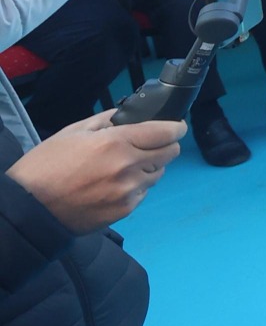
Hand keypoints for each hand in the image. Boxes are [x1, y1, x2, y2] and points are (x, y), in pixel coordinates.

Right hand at [7, 113, 184, 233]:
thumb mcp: (73, 132)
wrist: (30, 208)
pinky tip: (113, 185)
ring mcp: (129, 191)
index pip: (167, 132)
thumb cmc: (46, 166)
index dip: (176, 127)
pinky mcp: (125, 210)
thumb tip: (130, 115)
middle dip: (164, 145)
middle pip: (170, 153)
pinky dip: (136, 187)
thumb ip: (107, 120)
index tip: (176, 126)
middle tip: (149, 145)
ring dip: (149, 167)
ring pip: (158, 174)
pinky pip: (143, 193)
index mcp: (116, 143)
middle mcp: (128, 167)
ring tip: (123, 167)